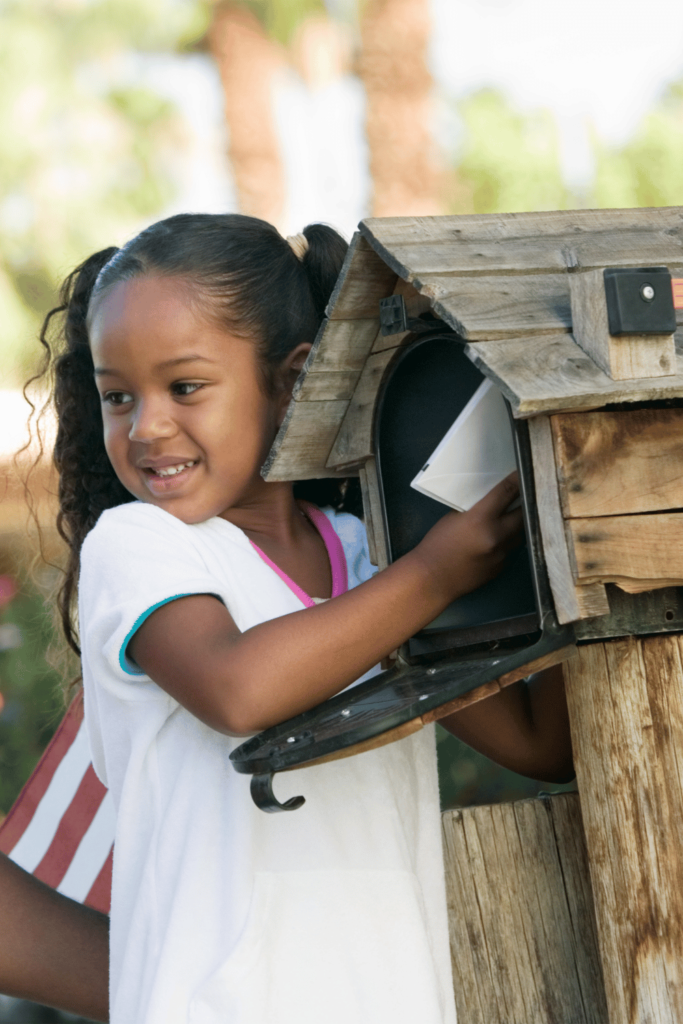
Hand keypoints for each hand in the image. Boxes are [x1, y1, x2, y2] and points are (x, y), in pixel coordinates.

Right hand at [413, 472, 523, 605]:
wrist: (432, 578)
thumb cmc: (437, 544)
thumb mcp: (453, 518)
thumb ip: (475, 509)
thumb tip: (492, 502)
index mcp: (480, 519)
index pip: (506, 493)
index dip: (517, 480)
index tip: (523, 474)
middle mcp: (496, 535)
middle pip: (523, 514)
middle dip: (525, 504)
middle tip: (525, 497)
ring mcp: (501, 554)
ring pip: (521, 534)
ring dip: (518, 525)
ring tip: (513, 519)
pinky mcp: (501, 567)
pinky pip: (512, 550)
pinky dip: (508, 543)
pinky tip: (498, 542)